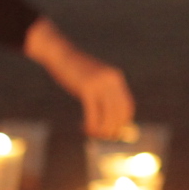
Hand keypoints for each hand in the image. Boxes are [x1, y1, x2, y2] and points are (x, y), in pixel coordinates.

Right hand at [23, 18, 135, 139]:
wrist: (60, 54)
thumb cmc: (75, 70)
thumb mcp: (94, 79)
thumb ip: (104, 93)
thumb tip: (110, 117)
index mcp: (116, 78)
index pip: (128, 106)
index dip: (122, 122)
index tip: (113, 131)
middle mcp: (112, 81)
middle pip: (119, 114)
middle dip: (112, 129)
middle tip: (100, 135)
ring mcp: (100, 84)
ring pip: (108, 117)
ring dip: (100, 129)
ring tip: (90, 131)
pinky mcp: (86, 88)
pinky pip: (93, 114)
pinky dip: (90, 125)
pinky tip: (83, 127)